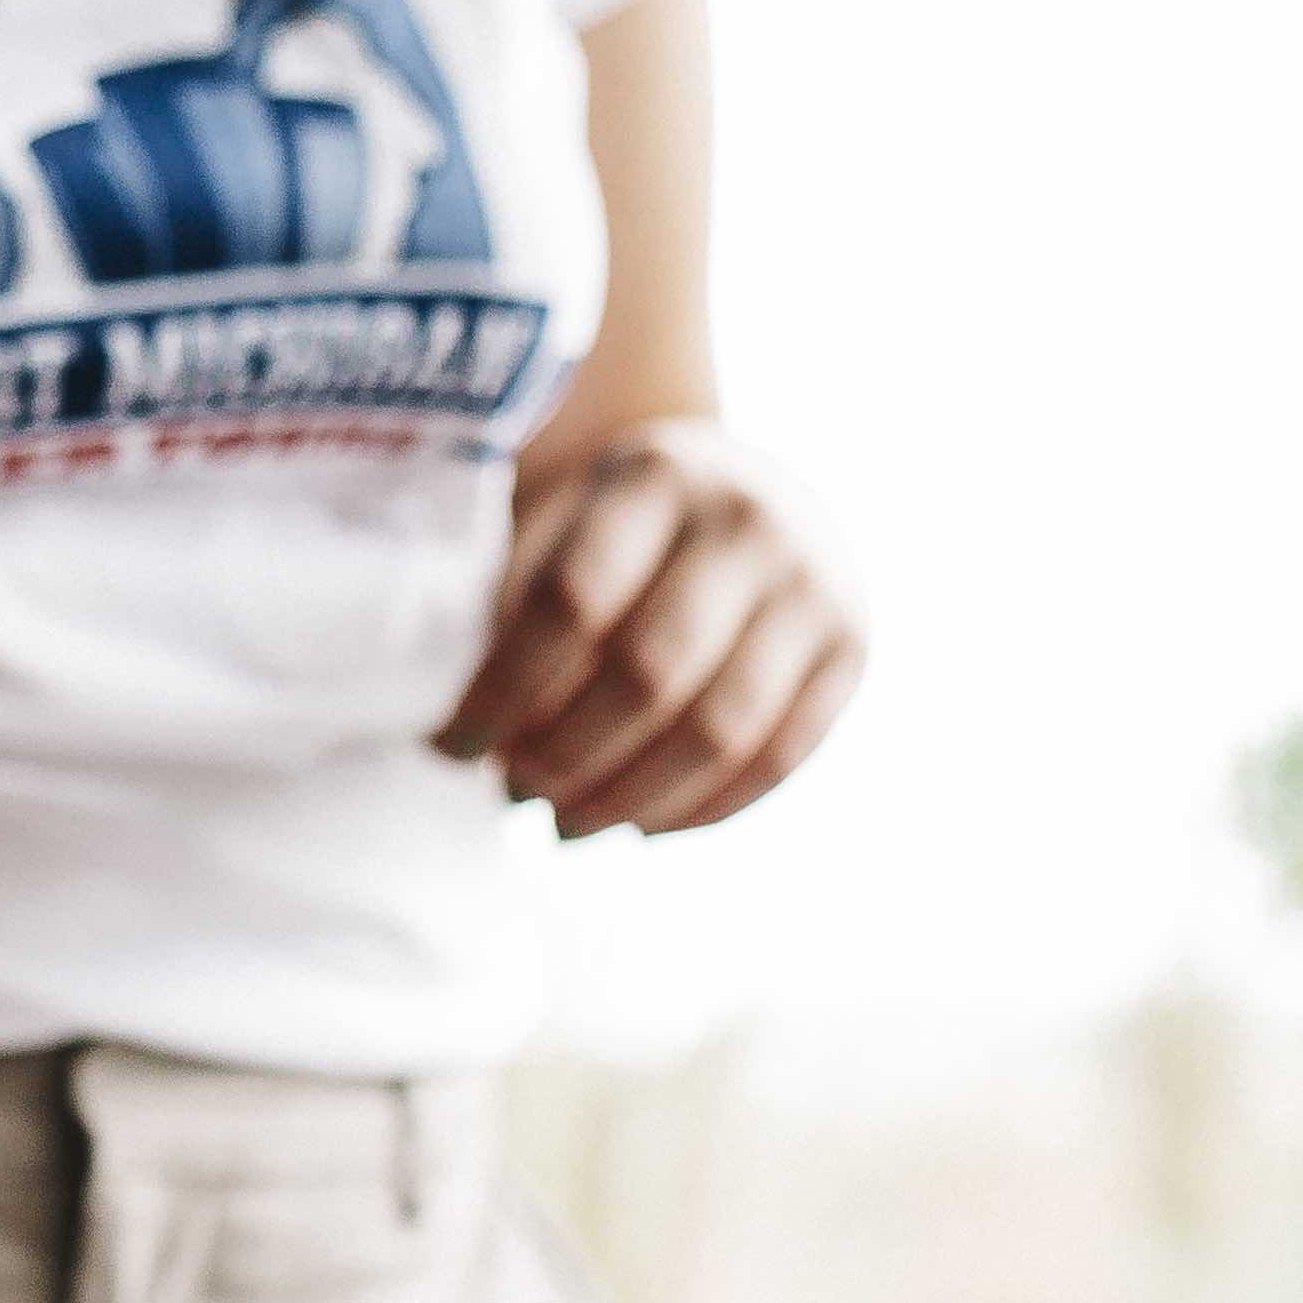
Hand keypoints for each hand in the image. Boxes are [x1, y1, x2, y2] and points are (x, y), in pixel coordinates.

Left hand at [437, 418, 864, 834]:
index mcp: (654, 476)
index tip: (451, 747)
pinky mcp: (850, 649)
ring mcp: (813, 586)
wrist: (750, 488)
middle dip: (566, 755)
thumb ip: (512, 620)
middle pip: (647, 674)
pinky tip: (639, 825)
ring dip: (629, 799)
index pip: (569, 602)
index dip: (502, 691)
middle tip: (515, 791)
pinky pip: (776, 759)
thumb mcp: (560, 528)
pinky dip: (700, 810)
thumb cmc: (621, 527)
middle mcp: (748, 521)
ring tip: (565, 825)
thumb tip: (462, 746)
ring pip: (718, 731)